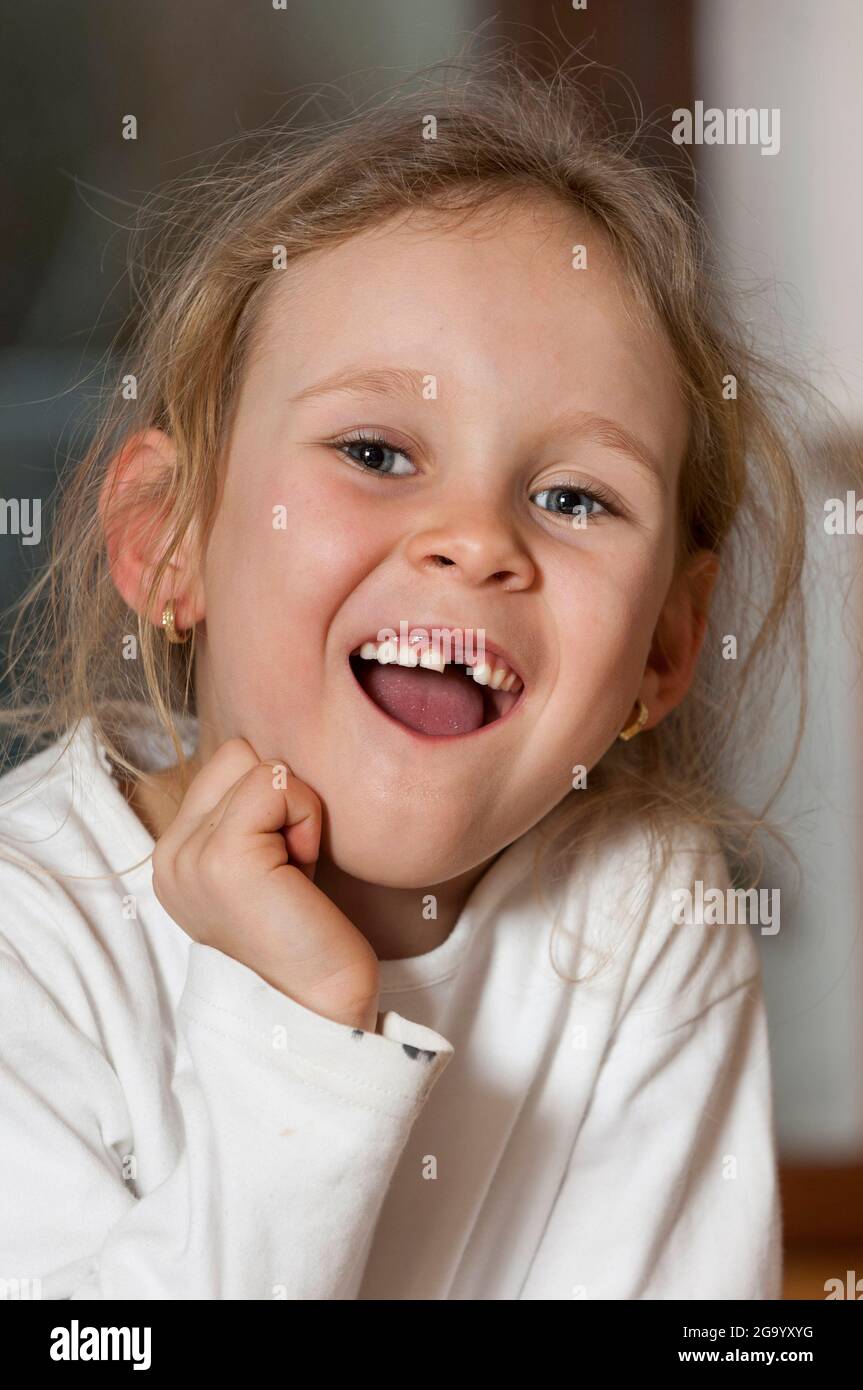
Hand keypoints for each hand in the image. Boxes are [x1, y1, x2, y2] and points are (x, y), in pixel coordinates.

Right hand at [151, 738, 379, 1030]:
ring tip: (295, 874)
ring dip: (297, 813)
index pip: (226, 763)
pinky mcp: (223, 858)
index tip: (283, 863)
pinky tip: (303, 873)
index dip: (270, 800)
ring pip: (260, 766)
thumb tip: (272, 760)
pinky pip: (277, 784)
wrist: (318, 1005)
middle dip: (280, 800)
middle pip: (240, 755)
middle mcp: (170, 855)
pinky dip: (305, 819)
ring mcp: (190, 856)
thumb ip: (247, 815)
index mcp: (174, 856)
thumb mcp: (263, 862)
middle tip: (292, 867)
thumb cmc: (307, 933)